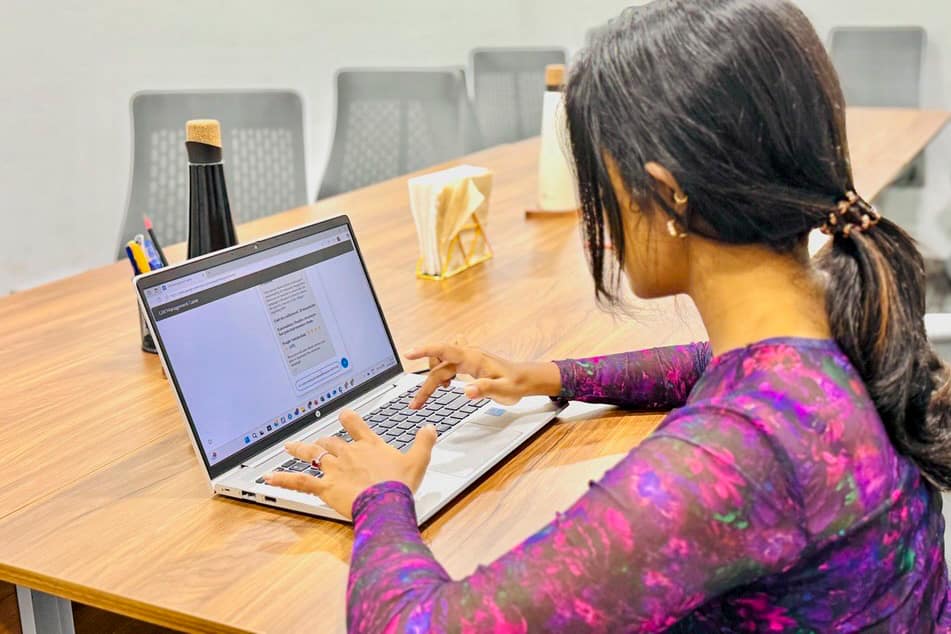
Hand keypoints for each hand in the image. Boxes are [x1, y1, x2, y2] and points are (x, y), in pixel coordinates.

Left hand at [264, 410, 436, 518]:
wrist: (386, 502)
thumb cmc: (400, 484)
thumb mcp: (418, 460)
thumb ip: (423, 442)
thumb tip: (430, 428)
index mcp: (369, 446)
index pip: (355, 425)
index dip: (348, 419)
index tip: (344, 415)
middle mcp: (348, 453)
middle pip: (331, 441)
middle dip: (324, 441)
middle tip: (319, 441)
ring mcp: (334, 469)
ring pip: (313, 455)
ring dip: (300, 450)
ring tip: (290, 447)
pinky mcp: (324, 486)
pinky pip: (299, 481)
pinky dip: (283, 479)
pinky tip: (268, 478)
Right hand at [405, 340, 561, 408]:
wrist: (525, 378)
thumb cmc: (516, 383)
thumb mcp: (503, 390)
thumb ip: (484, 389)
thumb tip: (466, 391)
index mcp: (473, 358)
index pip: (444, 350)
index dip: (425, 350)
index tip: (408, 353)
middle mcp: (468, 354)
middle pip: (438, 366)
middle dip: (425, 384)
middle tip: (416, 404)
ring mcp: (467, 357)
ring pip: (440, 364)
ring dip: (432, 377)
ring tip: (433, 393)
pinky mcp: (468, 362)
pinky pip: (447, 365)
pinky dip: (441, 374)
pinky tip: (445, 385)